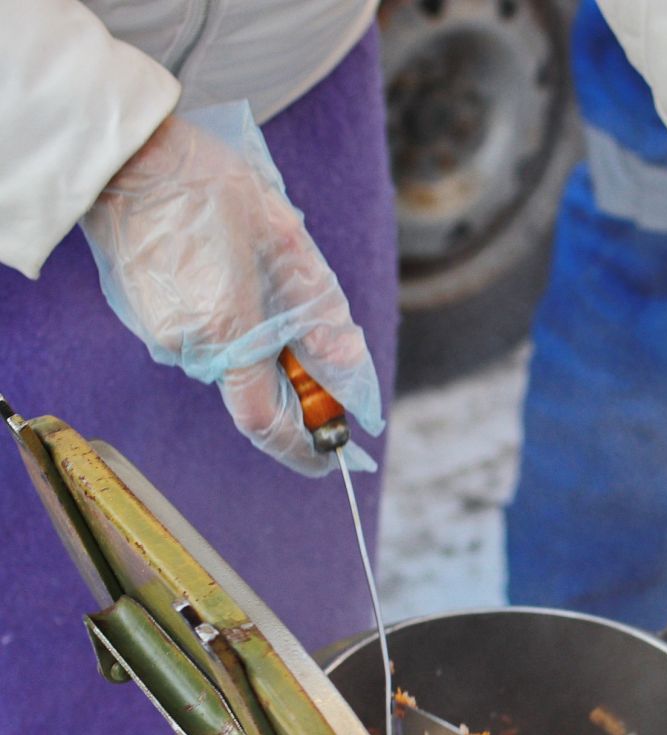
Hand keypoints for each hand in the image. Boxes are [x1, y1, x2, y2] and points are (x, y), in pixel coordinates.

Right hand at [80, 103, 381, 474]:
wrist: (129, 156)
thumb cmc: (212, 189)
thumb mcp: (287, 246)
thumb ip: (321, 318)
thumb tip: (348, 371)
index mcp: (226, 332)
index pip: (265, 420)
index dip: (301, 446)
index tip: (331, 457)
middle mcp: (187, 345)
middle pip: (251, 385)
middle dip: (288, 377)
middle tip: (314, 347)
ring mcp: (160, 332)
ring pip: (226, 357)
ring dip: (255, 337)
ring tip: (259, 276)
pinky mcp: (146, 316)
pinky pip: (200, 336)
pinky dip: (226, 321)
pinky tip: (226, 271)